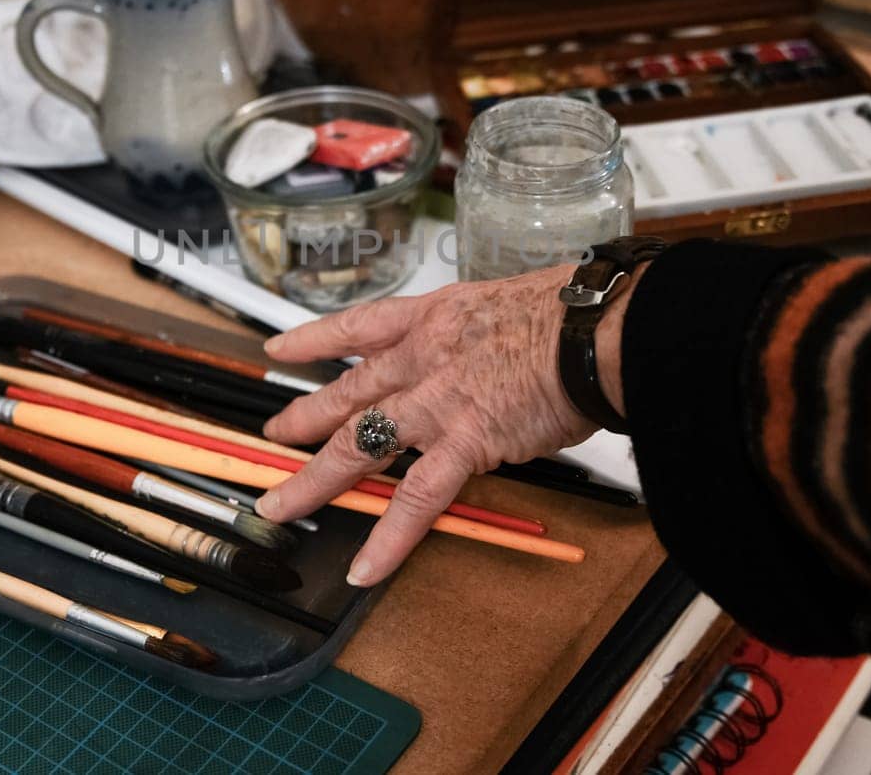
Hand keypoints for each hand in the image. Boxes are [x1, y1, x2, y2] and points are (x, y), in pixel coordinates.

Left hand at [255, 263, 613, 585]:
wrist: (595, 332)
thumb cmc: (571, 314)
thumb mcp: (509, 304)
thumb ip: (483, 337)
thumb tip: (491, 356)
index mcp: (434, 317)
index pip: (360, 326)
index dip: (316, 337)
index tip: (282, 347)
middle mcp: (422, 357)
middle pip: (348, 391)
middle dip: (304, 415)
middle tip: (274, 433)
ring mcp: (435, 403)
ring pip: (358, 444)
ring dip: (314, 479)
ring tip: (280, 505)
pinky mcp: (462, 444)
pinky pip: (416, 500)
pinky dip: (389, 538)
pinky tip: (366, 566)